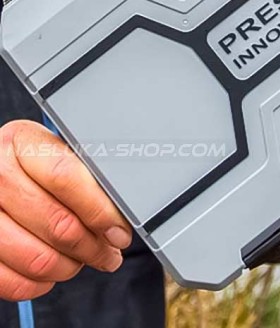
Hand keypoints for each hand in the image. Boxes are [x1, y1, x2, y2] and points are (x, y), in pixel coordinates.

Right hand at [0, 120, 131, 300]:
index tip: (119, 229)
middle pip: (57, 222)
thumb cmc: (31, 162)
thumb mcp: (54, 152)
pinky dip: (37, 283)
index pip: (66, 177)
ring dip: (69, 266)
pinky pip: (8, 280)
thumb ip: (83, 174)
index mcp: (22, 142)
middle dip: (92, 246)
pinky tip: (52, 273)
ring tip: (83, 260)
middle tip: (109, 251)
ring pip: (36, 257)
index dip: (99, 210)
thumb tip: (120, 211)